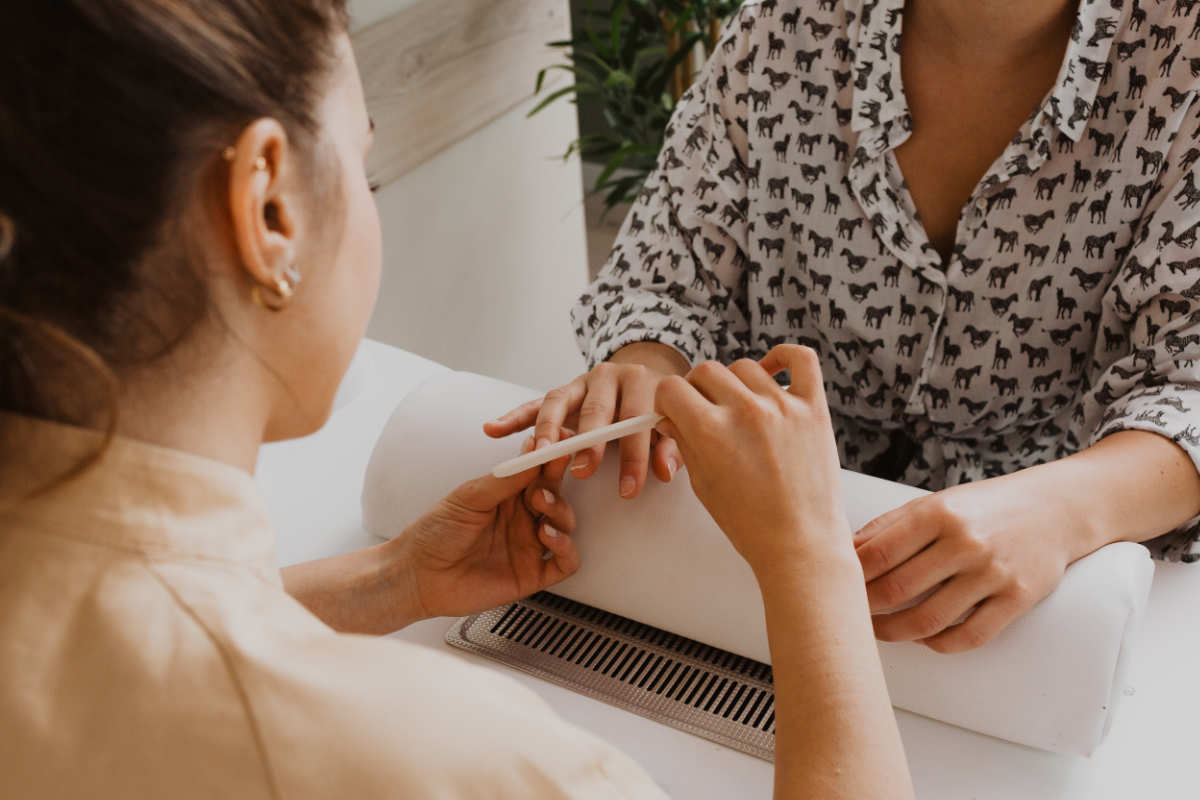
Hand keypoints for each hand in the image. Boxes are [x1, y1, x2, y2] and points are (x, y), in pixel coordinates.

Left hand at [395, 437, 579, 618]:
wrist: (418, 575)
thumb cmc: (435, 533)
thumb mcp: (470, 497)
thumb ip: (505, 478)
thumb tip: (532, 450)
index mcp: (507, 495)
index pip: (538, 472)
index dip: (550, 458)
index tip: (558, 444)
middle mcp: (521, 519)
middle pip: (556, 494)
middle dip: (555, 482)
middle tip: (546, 476)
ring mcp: (528, 546)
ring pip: (565, 524)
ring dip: (560, 511)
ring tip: (542, 505)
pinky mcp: (532, 574)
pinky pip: (565, 562)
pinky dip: (566, 547)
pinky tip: (548, 536)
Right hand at [484, 342, 687, 498]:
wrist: (645, 381)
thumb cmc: (657, 412)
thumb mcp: (670, 427)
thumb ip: (670, 447)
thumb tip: (666, 471)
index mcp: (640, 381)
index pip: (637, 418)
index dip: (634, 456)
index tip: (628, 489)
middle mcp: (607, 376)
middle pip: (595, 408)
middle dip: (589, 442)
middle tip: (582, 471)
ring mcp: (579, 383)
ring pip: (558, 401)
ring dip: (547, 429)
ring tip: (538, 454)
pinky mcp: (561, 393)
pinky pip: (533, 404)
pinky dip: (513, 417)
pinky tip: (493, 430)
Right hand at [653, 345, 851, 578]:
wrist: (800, 544)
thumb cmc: (749, 523)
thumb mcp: (702, 483)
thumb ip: (683, 441)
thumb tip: (671, 413)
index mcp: (710, 432)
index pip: (671, 388)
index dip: (667, 400)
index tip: (674, 410)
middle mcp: (745, 411)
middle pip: (706, 372)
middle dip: (697, 391)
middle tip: (706, 413)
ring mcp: (782, 406)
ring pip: (745, 366)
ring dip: (735, 384)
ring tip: (741, 410)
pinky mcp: (813, 408)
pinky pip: (800, 359)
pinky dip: (783, 356)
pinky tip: (772, 370)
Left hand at [855, 473, 1077, 653]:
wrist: (1057, 508)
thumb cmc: (986, 506)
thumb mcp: (936, 503)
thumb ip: (891, 526)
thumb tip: (845, 549)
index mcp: (938, 513)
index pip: (877, 554)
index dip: (850, 577)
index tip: (834, 588)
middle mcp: (965, 542)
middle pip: (897, 589)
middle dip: (865, 608)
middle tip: (849, 615)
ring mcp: (992, 572)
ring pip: (928, 619)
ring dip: (895, 632)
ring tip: (879, 631)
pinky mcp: (1017, 599)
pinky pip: (969, 636)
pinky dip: (939, 644)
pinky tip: (925, 638)